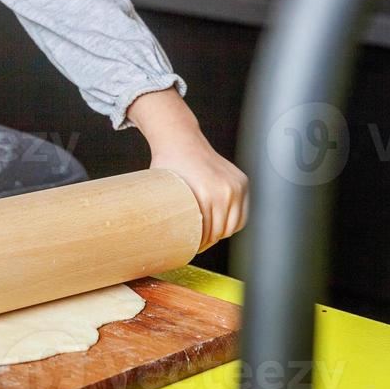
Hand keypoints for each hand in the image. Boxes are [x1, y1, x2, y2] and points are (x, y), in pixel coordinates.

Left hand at [127, 87, 248, 251]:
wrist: (181, 140)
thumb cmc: (169, 165)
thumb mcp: (162, 190)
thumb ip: (162, 212)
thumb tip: (147, 239)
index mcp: (206, 194)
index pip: (207, 233)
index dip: (198, 244)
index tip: (190, 248)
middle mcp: (225, 190)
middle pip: (221, 231)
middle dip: (209, 241)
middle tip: (197, 245)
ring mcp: (236, 186)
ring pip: (234, 225)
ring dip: (222, 233)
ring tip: (207, 236)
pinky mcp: (242, 182)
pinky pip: (242, 213)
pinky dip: (233, 222)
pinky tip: (220, 225)